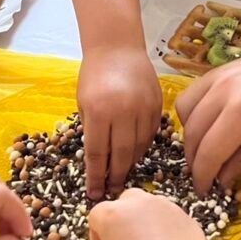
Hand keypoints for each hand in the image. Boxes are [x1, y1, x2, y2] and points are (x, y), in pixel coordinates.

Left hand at [77, 46, 162, 198]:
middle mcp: (123, 111)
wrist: (117, 45)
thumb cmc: (93, 74)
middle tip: (112, 191)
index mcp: (99, 111)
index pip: (97, 153)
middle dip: (115, 176)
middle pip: (121, 155)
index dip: (96, 177)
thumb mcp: (83, 102)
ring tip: (123, 175)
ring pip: (140, 146)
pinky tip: (136, 153)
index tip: (94, 193)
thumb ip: (91, 130)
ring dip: (131, 163)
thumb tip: (99, 162)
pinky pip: (152, 133)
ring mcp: (143, 107)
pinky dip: (144, 146)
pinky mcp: (157, 103)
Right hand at [89, 189, 211, 239]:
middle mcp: (142, 205)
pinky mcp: (189, 222)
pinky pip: (175, 222)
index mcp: (114, 215)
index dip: (97, 234)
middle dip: (125, 219)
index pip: (98, 213)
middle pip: (128, 201)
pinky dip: (170, 233)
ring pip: (154, 207)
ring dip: (149, 223)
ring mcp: (169, 210)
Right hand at [176, 41, 240, 194]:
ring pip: (186, 108)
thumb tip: (222, 178)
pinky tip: (212, 122)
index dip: (203, 177)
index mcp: (239, 113)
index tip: (203, 193)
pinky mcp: (225, 67)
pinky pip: (196, 90)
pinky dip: (196, 110)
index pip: (207, 152)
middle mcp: (222, 91)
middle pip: (192, 131)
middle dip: (194, 159)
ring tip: (207, 148)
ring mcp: (221, 74)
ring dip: (191, 132)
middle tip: (206, 175)